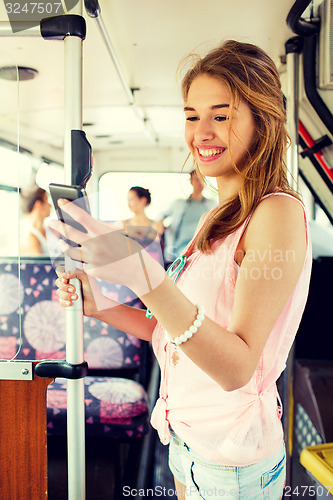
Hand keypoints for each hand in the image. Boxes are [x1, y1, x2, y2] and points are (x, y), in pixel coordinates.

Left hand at [50, 199, 165, 296]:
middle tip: (50, 221)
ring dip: (62, 244)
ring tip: (59, 241)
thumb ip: (103, 228)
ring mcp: (91, 259)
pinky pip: (82, 263)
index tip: (60, 201)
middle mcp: (94, 244)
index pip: (80, 216)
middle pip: (68, 232)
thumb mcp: (119, 234)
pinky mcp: (92, 270)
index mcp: (102, 232)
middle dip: (57, 225)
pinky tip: (83, 257)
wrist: (138, 271)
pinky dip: (82, 260)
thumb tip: (88, 223)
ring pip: (69, 250)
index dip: (68, 207)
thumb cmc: (131, 250)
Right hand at [55, 266, 114, 315]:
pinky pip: (60, 301)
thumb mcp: (86, 278)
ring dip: (66, 295)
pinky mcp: (67, 301)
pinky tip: (71, 303)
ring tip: (76, 297)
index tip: (65, 280)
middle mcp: (68, 283)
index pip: (61, 272)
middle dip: (65, 287)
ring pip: (58, 292)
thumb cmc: (92, 290)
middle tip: (74, 289)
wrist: (96, 304)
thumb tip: (63, 275)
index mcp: (73, 276)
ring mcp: (67, 292)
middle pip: (58, 282)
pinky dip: (65, 302)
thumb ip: (76, 272)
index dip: (60, 275)